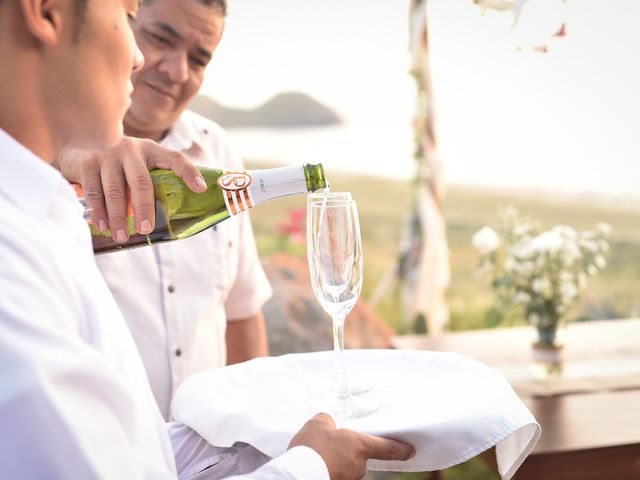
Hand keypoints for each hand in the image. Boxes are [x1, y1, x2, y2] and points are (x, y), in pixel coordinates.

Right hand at [53, 137, 206, 242]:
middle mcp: (131, 150)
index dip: (189, 172)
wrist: (82, 141)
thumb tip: (180, 215)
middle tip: (146, 229)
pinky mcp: (87, 163)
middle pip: (141, 181)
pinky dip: (98, 211)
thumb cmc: (121, 163)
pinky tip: (103, 225)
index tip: (201, 189)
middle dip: (144, 208)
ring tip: (122, 236)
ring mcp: (108, 155)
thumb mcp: (140, 164)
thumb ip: (155, 181)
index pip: (175, 158)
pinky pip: (94, 191)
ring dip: (118, 216)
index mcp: (151, 150)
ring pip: (115, 190)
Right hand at [288, 413, 414, 479]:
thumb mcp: (318, 424)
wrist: (298, 475)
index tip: (410, 451)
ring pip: (345, 467)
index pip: (386, 448)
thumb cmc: (312, 447)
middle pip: (359, 457)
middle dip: (346, 452)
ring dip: (335, 461)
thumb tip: (329, 424)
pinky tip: (313, 464)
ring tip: (315, 455)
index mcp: (360, 445)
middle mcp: (358, 465)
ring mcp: (348, 478)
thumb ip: (328, 422)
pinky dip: (327, 469)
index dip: (400, 449)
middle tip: (328, 445)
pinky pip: (335, 474)